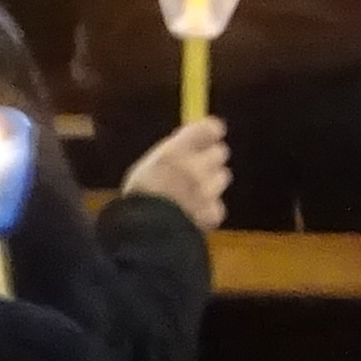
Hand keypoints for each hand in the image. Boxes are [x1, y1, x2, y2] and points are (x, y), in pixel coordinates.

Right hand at [122, 113, 231, 231]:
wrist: (146, 232)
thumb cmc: (139, 196)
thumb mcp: (148, 166)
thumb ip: (170, 154)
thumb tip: (183, 146)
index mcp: (177, 151)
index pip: (211, 128)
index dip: (210, 132)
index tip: (207, 135)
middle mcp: (197, 166)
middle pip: (221, 152)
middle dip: (211, 158)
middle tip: (199, 166)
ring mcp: (207, 190)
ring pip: (222, 177)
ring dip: (212, 182)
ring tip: (195, 192)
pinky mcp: (213, 212)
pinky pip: (218, 205)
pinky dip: (210, 209)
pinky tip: (196, 214)